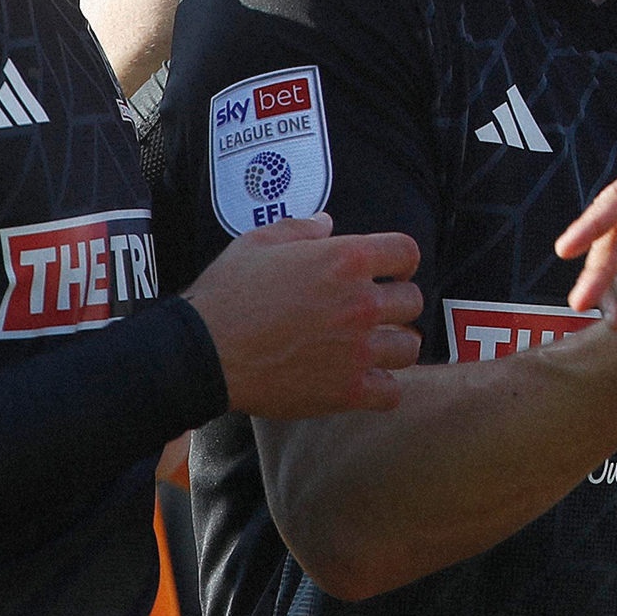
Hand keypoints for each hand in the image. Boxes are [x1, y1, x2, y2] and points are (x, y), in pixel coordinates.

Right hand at [183, 213, 423, 416]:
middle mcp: (360, 302)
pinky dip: (383, 388)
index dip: (402, 261)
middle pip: (412, 301)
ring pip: (409, 346)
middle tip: (375, 313)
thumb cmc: (227, 295)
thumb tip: (327, 223)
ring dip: (394, 345)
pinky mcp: (348, 389)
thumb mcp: (257, 243)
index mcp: (344, 259)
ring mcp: (358, 348)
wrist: (204, 352)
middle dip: (396, 305)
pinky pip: (392, 391)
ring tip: (374, 347)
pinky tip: (365, 381)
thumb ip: (300, 229)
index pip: (405, 252)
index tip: (393, 271)